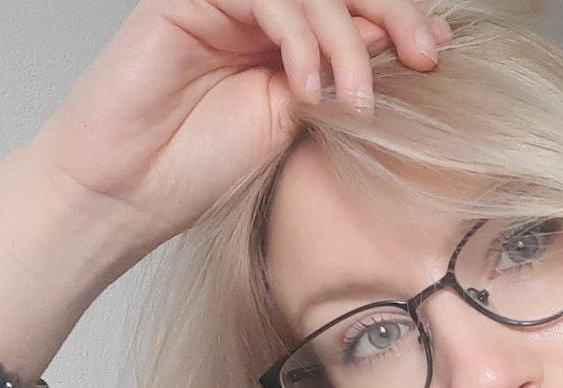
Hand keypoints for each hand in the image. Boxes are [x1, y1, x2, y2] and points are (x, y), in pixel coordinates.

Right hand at [20, 0, 450, 248]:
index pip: (353, 10)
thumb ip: (335, 77)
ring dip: (346, 39)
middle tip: (423, 56)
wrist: (128, 194)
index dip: (401, 21)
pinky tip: (308, 85)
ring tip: (352, 99)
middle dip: (393, 14)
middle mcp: (259, 13)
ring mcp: (225, 2)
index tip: (435, 55)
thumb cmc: (199, 168)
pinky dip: (300, 36)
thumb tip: (393, 41)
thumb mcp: (292, 122)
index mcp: (287, 40)